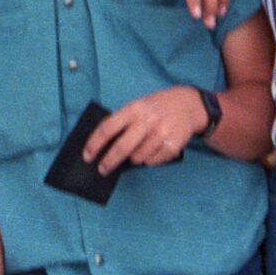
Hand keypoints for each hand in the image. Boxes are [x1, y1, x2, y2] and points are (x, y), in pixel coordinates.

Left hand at [84, 86, 208, 173]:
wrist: (188, 104)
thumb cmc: (156, 107)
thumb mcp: (137, 106)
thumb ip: (122, 122)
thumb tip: (104, 146)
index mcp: (133, 109)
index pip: (107, 128)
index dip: (94, 144)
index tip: (87, 156)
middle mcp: (146, 121)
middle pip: (122, 148)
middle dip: (109, 162)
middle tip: (102, 169)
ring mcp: (161, 134)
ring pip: (137, 157)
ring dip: (134, 157)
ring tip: (140, 147)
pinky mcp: (173, 146)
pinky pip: (152, 162)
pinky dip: (149, 159)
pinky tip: (154, 148)